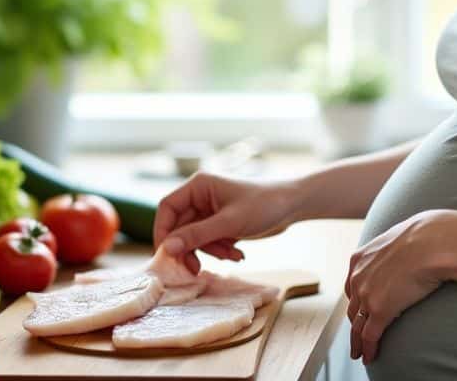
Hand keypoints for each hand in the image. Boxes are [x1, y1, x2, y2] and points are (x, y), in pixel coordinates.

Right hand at [152, 172, 298, 273]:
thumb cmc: (264, 205)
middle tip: (195, 269)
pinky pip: (209, 242)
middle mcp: (201, 197)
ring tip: (231, 255)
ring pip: (194, 238)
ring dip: (210, 251)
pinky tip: (238, 254)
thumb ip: (197, 235)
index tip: (167, 255)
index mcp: (198, 186)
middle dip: (190, 248)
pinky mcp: (221, 224)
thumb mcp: (229, 223)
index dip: (163, 231)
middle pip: (179, 227)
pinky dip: (220, 251)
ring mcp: (211, 211)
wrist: (293, 206)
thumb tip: (167, 248)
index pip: (167, 208)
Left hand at [346, 209, 452, 364]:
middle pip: (353, 307)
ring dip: (357, 342)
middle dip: (355, 323)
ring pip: (357, 325)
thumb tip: (410, 250)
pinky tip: (369, 357)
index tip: (359, 311)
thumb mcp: (400, 239)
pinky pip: (370, 336)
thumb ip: (396, 250)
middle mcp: (358, 277)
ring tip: (359, 353)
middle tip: (357, 336)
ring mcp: (366, 295)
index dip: (356, 301)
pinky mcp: (379, 311)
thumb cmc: (425, 237)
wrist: (431, 243)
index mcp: (359, 258)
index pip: (352, 286)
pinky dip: (368, 349)